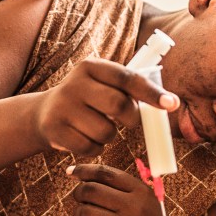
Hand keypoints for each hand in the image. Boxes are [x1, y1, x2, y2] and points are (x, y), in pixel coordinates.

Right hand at [35, 58, 178, 155]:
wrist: (43, 113)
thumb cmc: (87, 99)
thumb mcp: (102, 84)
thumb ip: (130, 89)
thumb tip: (170, 102)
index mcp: (91, 66)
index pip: (127, 78)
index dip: (151, 92)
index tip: (172, 104)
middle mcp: (74, 83)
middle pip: (118, 105)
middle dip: (131, 118)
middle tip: (129, 120)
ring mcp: (62, 107)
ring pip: (106, 132)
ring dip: (109, 136)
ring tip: (97, 128)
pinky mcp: (54, 129)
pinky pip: (90, 148)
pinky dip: (94, 148)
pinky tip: (84, 138)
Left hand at [66, 163, 175, 215]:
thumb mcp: (147, 204)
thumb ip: (122, 189)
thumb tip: (83, 175)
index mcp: (142, 192)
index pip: (105, 173)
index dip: (84, 169)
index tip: (71, 171)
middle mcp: (135, 207)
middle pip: (90, 190)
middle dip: (79, 193)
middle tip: (80, 199)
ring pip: (85, 213)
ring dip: (80, 215)